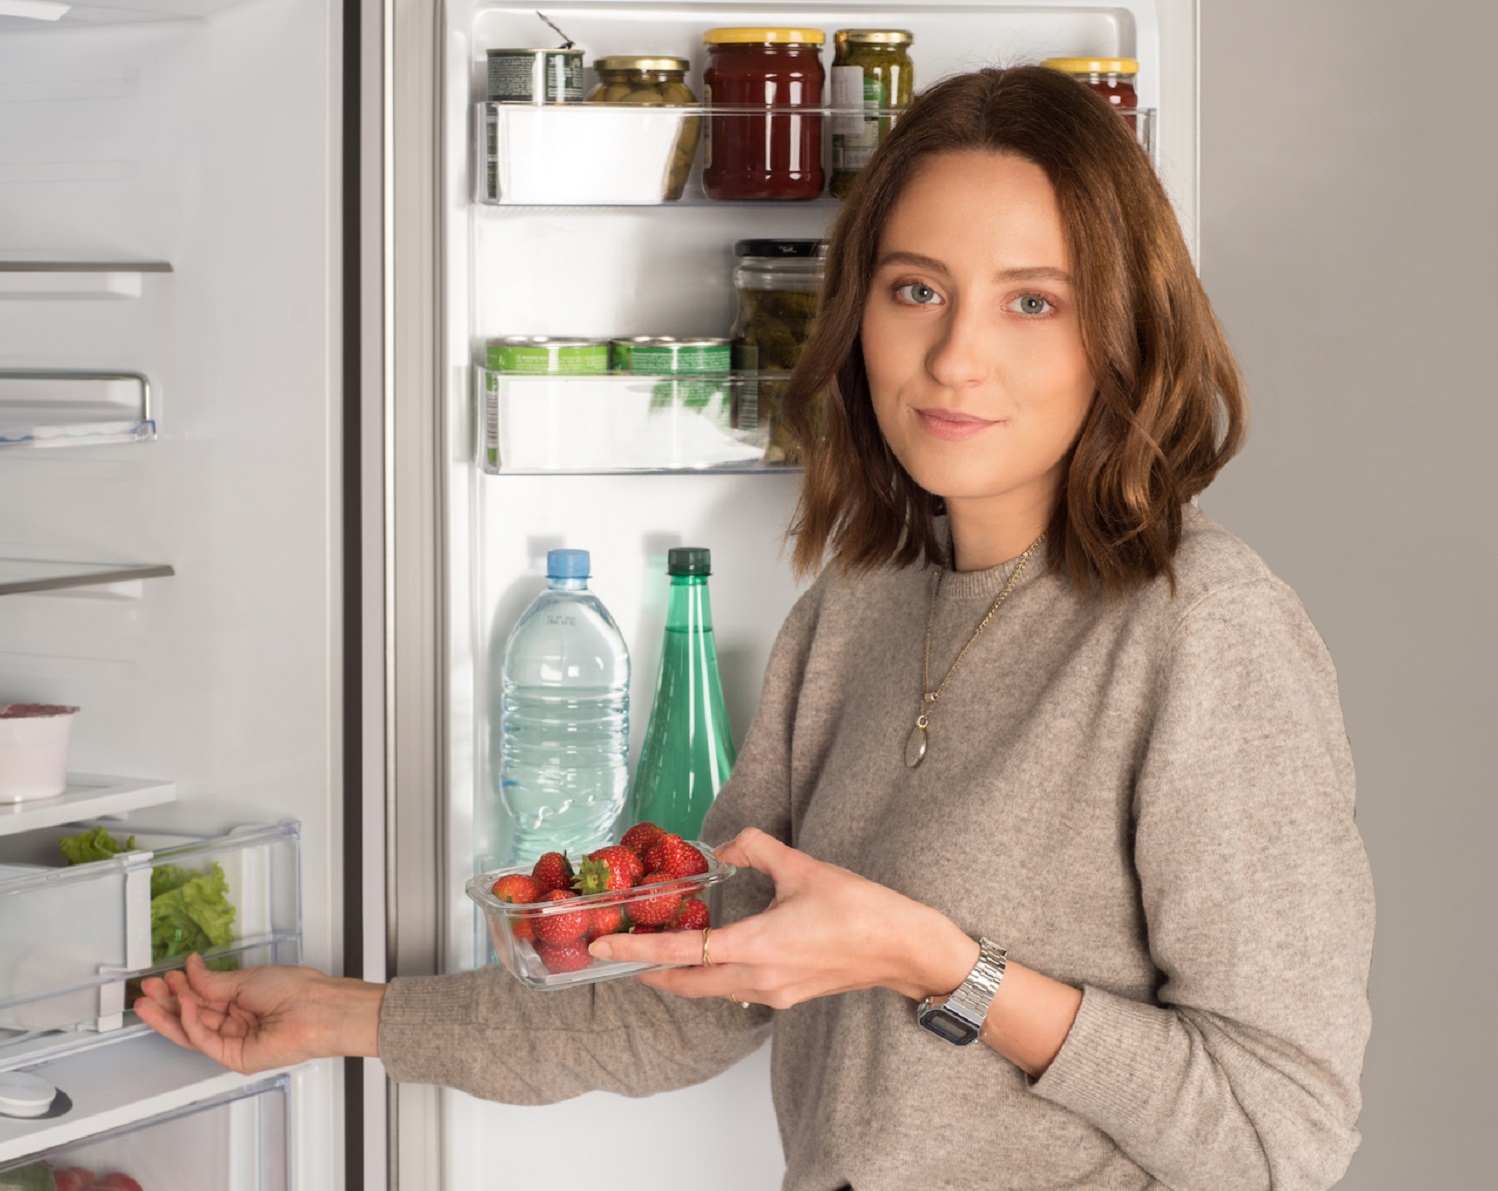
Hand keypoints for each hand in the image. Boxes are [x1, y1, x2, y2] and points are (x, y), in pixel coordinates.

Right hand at [134, 953, 385, 1073]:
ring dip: (170, 1015)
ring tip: (149, 1000)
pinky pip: (205, 1040)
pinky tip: (184, 1004)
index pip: (202, 999)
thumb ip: (212, 982)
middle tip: (146, 990)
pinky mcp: (235, 1058)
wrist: (318, 1009)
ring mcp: (234, 1041)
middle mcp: (236, 1022)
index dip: (180, 989)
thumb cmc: (295, 990)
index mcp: (241, 1002)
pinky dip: (192, 1022)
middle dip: (166, 1003)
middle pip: (192, 1016)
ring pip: (192, 1031)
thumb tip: (191, 968)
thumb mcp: (246, 979)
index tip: (162, 976)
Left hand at [588, 827, 977, 1008]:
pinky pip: (734, 989)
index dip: (636, 951)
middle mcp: (756, 978)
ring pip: (709, 990)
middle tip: (618, 956)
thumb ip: (758, 849)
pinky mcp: (787, 994)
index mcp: (755, 946)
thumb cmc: (860, 910)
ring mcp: (772, 993)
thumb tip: (730, 844)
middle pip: (685, 984)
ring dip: (679, 975)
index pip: (680, 952)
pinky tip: (709, 955)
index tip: (603, 949)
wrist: (903, 949)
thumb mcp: (803, 867)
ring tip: (657, 954)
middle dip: (648, 973)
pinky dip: (711, 975)